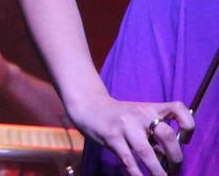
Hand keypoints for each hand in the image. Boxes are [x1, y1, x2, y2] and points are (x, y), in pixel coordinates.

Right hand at [65, 92, 193, 175]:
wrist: (89, 106)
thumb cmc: (119, 116)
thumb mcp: (139, 119)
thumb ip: (154, 136)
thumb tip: (168, 160)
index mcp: (150, 108)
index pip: (177, 109)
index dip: (188, 125)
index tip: (185, 140)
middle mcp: (139, 115)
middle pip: (166, 135)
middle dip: (175, 157)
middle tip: (175, 169)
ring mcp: (125, 126)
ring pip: (146, 151)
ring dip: (158, 171)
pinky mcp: (111, 137)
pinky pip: (128, 160)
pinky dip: (137, 174)